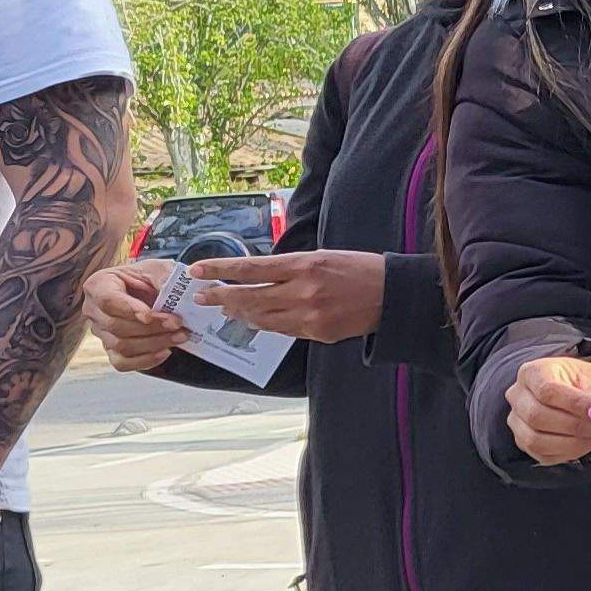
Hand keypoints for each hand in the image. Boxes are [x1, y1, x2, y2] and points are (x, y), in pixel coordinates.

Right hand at [85, 259, 186, 372]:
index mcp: (99, 285)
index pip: (108, 300)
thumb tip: (170, 293)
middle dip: (151, 328)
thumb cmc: (151, 278)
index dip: (129, 309)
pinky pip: (122, 363)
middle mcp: (93, 310)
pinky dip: (145, 361)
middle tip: (178, 324)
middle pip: (116, 326)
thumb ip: (164, 276)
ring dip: (154, 343)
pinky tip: (165, 352)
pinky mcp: (111, 350)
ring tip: (180, 336)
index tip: (150, 315)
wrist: (153, 292)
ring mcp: (101, 332)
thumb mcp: (159, 268)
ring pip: (121, 345)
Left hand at [184, 251, 386, 341]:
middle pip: (248, 297)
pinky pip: (282, 330)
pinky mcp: (316, 333)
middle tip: (201, 297)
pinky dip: (266, 324)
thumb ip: (290, 267)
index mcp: (304, 265)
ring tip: (227, 309)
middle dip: (220, 297)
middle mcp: (302, 291)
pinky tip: (256, 319)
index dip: (219, 270)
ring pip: (260, 318)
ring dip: (240, 313)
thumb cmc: (360, 269)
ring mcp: (308, 316)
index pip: (250, 269)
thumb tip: (259, 276)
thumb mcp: (323, 256)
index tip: (196, 270)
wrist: (394, 294)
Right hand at [507, 355, 590, 466]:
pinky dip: (570, 452)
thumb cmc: (582, 381)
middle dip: (577, 426)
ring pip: (536, 440)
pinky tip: (590, 443)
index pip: (547, 390)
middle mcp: (517, 395)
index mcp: (532, 372)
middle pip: (538, 417)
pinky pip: (543, 455)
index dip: (576, 405)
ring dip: (574, 443)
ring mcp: (516, 421)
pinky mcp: (524, 442)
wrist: (574, 390)